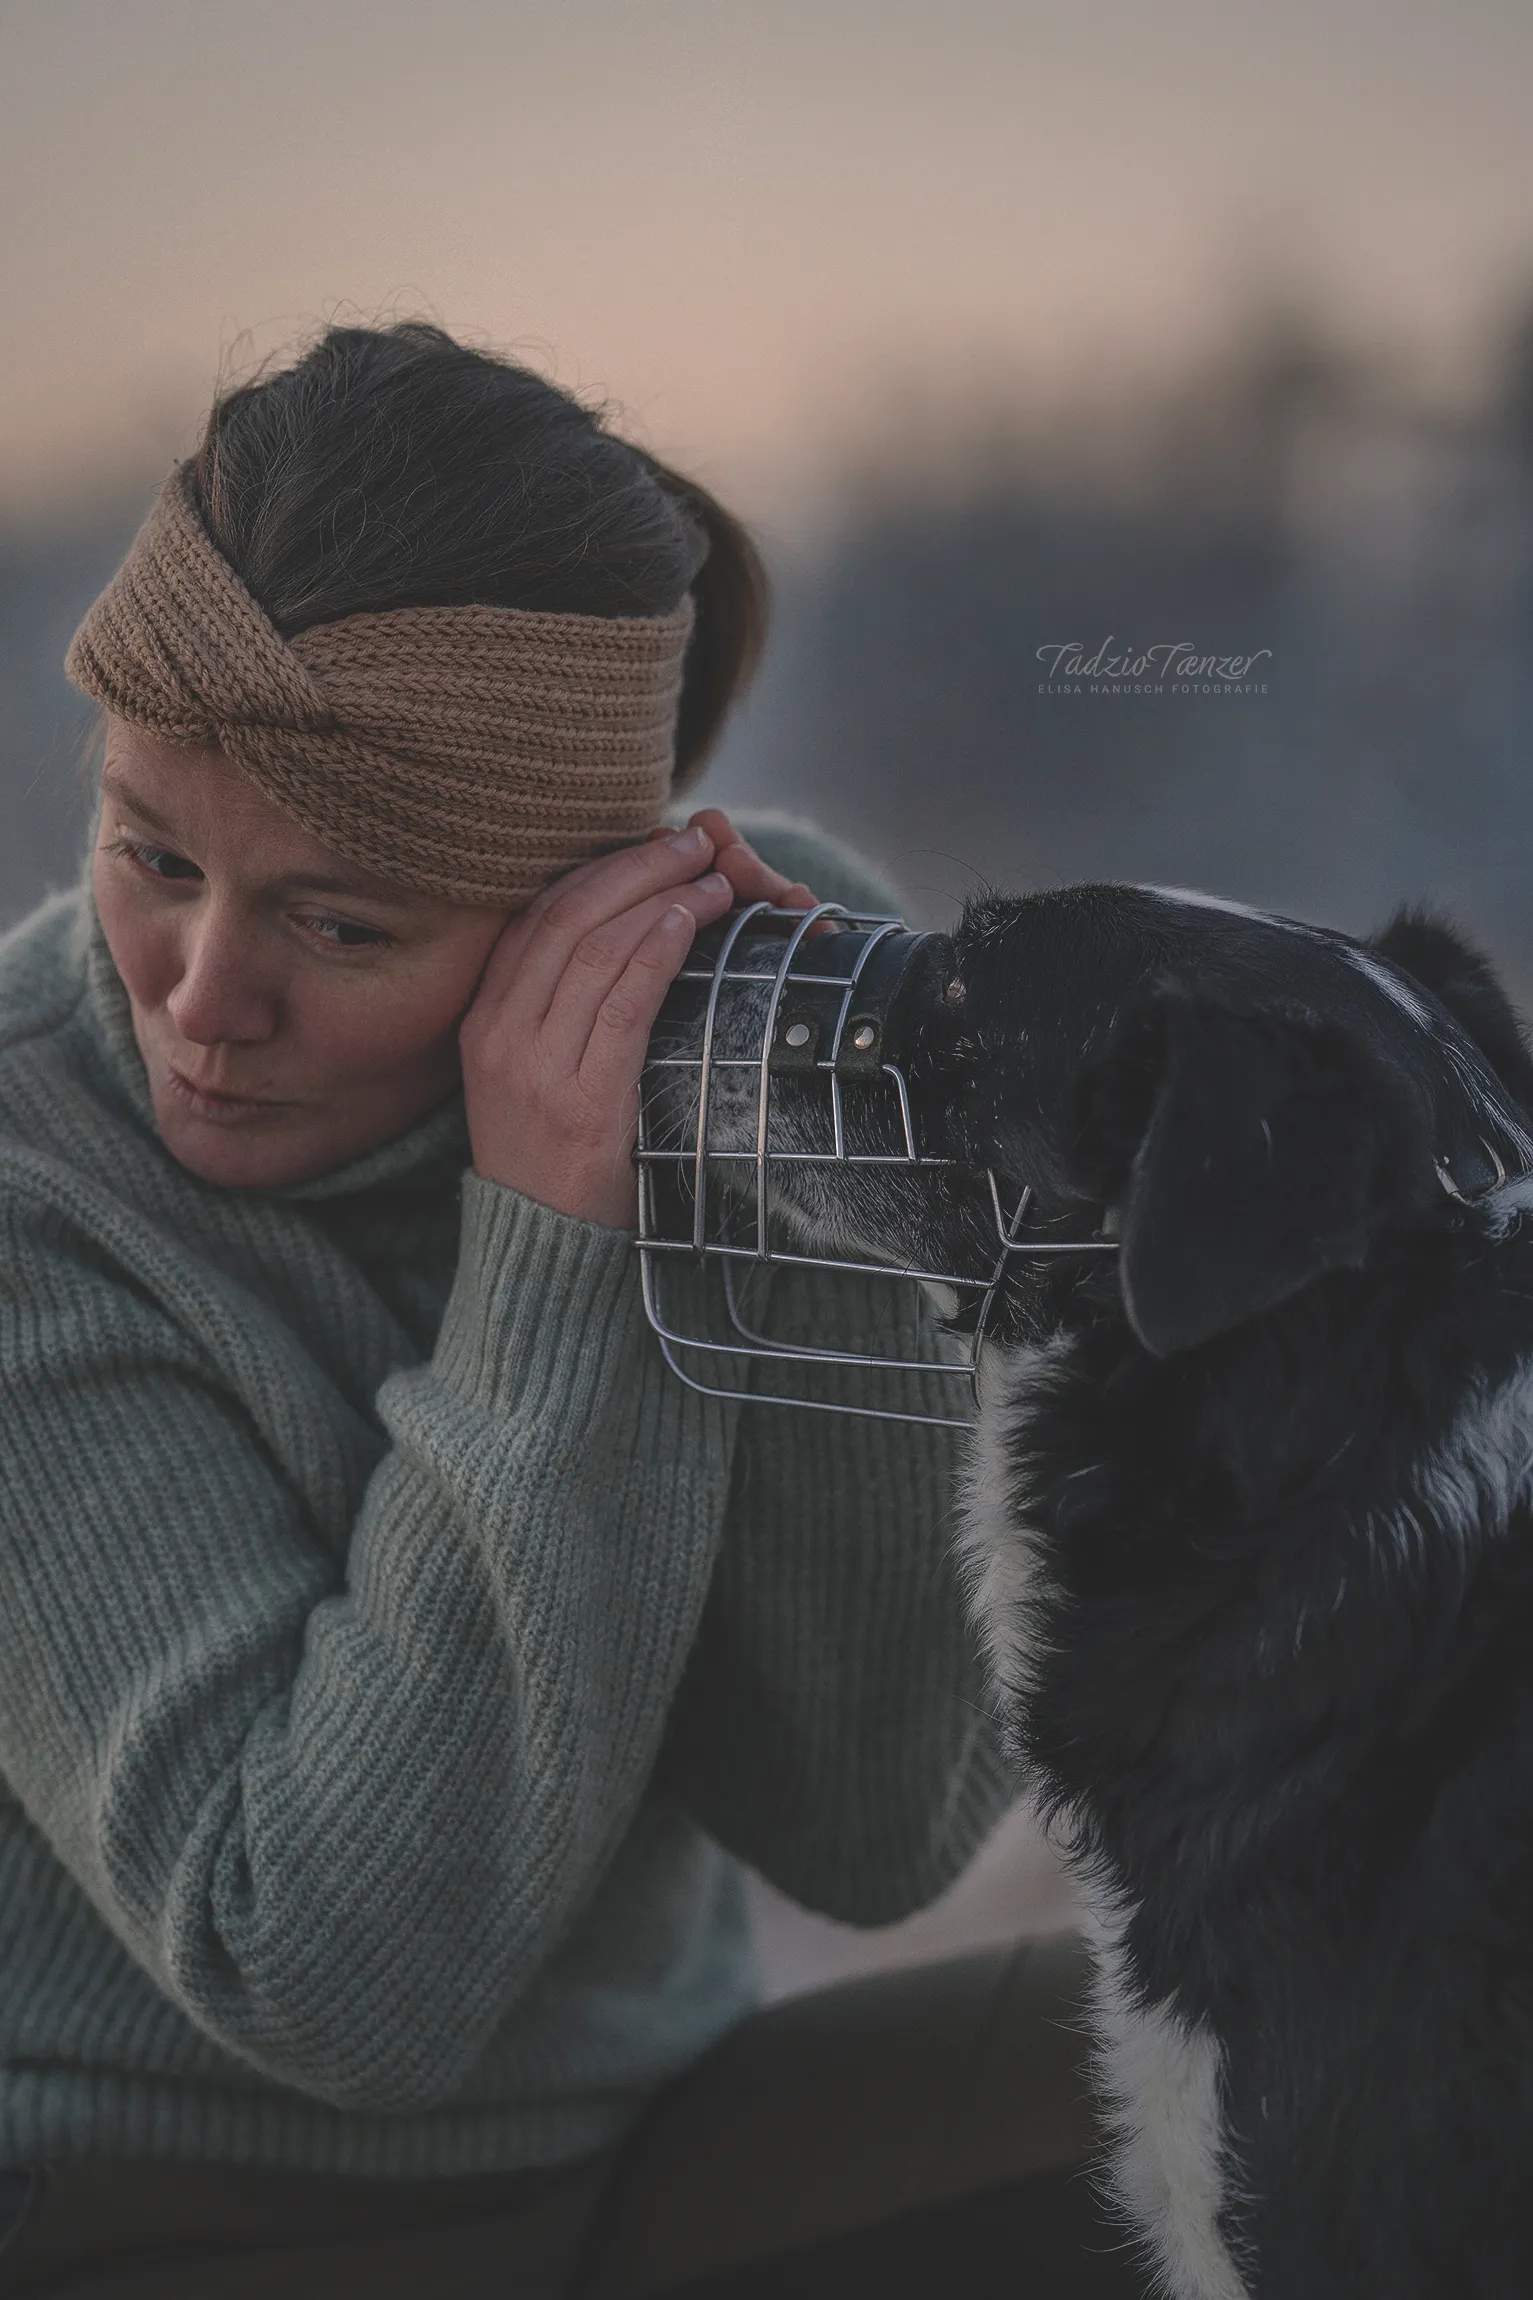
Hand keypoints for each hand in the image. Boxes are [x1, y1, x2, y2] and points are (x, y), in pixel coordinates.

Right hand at [460, 812, 815, 1227]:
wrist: (542, 1250)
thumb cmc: (555, 1159)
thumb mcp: (532, 1075)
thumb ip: (558, 1011)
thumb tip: (620, 936)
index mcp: (482, 1020)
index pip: (538, 915)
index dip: (599, 866)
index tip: (652, 839)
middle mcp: (499, 1036)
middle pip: (568, 917)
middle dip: (637, 865)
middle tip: (694, 839)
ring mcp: (536, 1069)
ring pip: (596, 950)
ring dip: (661, 897)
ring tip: (712, 875)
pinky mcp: (581, 1103)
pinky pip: (622, 1005)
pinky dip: (657, 951)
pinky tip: (688, 922)